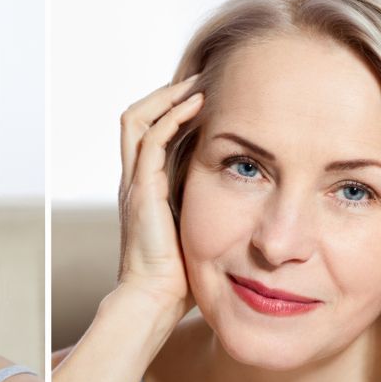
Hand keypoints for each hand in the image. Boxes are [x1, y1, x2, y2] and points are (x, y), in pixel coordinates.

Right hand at [115, 76, 202, 323]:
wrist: (154, 302)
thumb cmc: (179, 279)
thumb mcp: (199, 234)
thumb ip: (210, 213)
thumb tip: (246, 203)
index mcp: (144, 189)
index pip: (147, 133)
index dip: (170, 109)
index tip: (204, 97)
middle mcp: (134, 180)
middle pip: (136, 117)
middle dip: (166, 93)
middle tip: (201, 79)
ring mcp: (134, 183)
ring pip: (136, 118)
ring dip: (167, 96)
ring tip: (198, 83)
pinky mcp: (142, 190)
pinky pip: (152, 138)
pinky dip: (172, 115)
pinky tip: (199, 105)